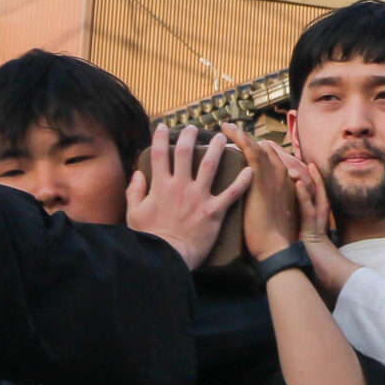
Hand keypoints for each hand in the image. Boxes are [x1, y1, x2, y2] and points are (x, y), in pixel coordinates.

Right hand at [125, 125, 250, 269]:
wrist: (166, 258)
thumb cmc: (150, 238)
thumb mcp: (134, 213)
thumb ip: (134, 191)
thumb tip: (138, 173)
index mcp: (160, 186)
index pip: (160, 154)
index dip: (160, 138)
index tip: (163, 126)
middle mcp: (181, 186)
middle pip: (187, 153)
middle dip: (190, 136)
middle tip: (195, 128)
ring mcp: (199, 197)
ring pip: (211, 165)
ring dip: (217, 149)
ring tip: (222, 138)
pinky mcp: (214, 210)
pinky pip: (232, 192)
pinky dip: (242, 181)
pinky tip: (250, 169)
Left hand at [230, 127, 303, 263]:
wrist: (276, 247)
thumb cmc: (272, 239)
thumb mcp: (270, 217)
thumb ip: (264, 204)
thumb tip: (247, 203)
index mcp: (284, 184)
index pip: (270, 159)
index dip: (257, 150)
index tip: (244, 145)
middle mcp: (282, 175)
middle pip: (266, 150)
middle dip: (250, 140)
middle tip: (233, 132)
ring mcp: (273, 175)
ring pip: (257, 147)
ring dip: (242, 135)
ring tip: (227, 127)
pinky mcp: (262, 179)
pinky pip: (251, 152)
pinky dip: (240, 139)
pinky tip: (227, 132)